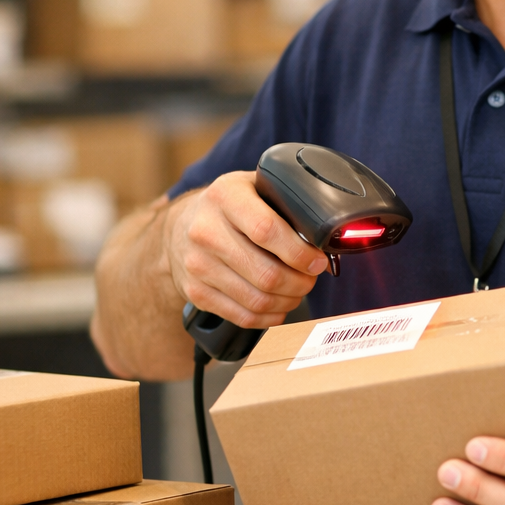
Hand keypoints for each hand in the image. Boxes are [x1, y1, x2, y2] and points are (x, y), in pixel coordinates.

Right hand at [163, 171, 329, 328]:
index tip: (317, 261)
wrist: (180, 227)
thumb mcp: (252, 187)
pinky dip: (269, 317)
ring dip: (288, 301)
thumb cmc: (229, 207)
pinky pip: (242, 316)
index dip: (299, 253)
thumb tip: (324, 238)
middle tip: (311, 278)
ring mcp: (197, 265)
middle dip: (300, 282)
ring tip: (297, 290)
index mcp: (225, 196)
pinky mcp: (195, 292)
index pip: (267, 230)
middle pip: (266, 273)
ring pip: (257, 299)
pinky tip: (279, 306)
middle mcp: (205, 231)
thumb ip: (283, 205)